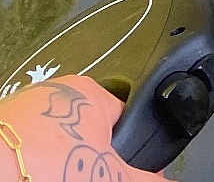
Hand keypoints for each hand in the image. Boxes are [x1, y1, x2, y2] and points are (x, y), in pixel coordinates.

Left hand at [0, 76, 167, 181]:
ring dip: (51, 162)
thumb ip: (143, 179)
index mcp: (89, 91)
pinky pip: (21, 148)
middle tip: (79, 176)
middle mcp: (54, 90)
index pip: (118, 117)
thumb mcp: (109, 176)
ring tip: (49, 179)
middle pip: (81, 132)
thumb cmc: (50, 165)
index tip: (109, 169)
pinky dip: (26, 165)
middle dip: (82, 157)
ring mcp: (20, 109)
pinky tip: (28, 177)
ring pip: (48, 141)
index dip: (118, 148)